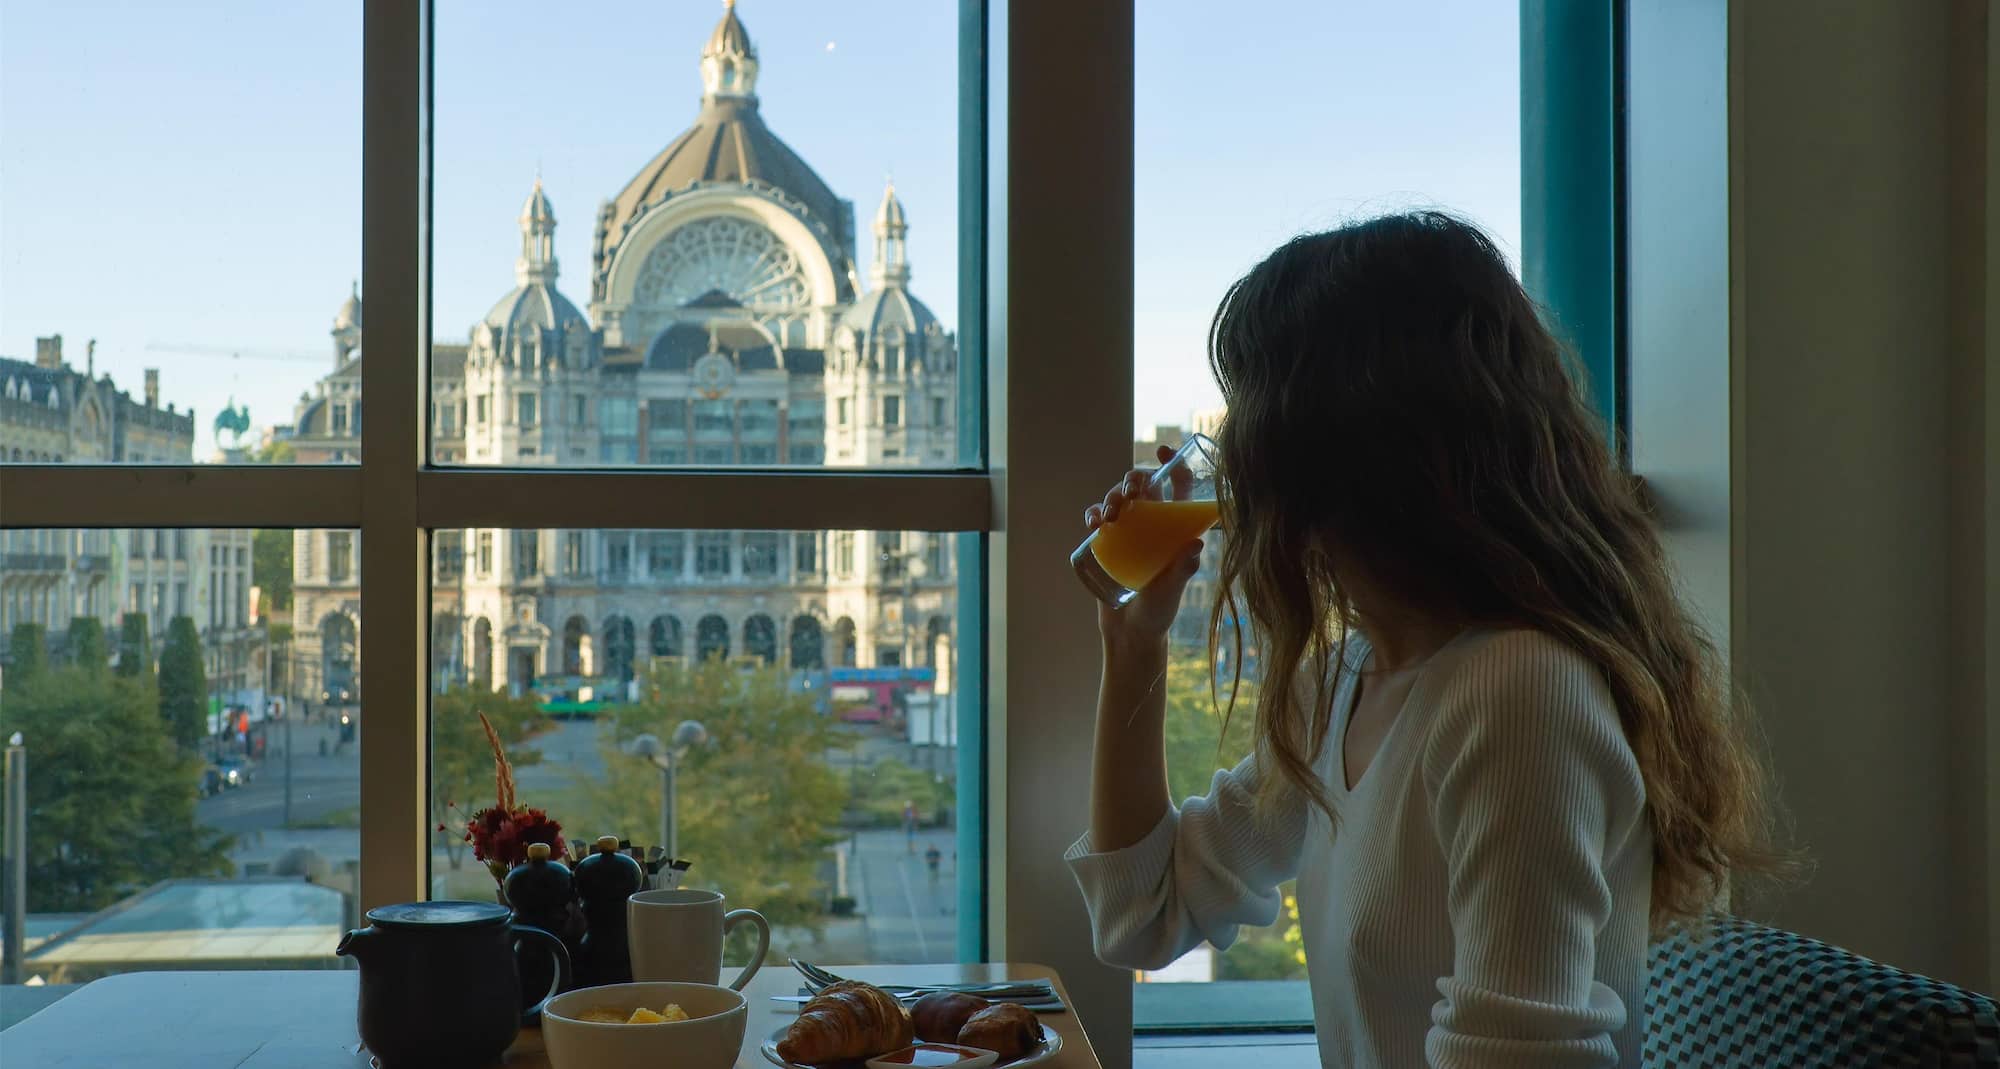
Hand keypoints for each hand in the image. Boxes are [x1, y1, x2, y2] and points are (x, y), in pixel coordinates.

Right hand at [1084, 445, 1203, 650]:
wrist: (1130, 632)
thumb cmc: (1159, 611)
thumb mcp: (1172, 590)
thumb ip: (1183, 570)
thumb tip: (1196, 545)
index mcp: (1174, 528)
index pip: (1178, 485)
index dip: (1174, 463)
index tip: (1163, 450)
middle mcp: (1153, 525)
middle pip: (1144, 486)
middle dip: (1134, 479)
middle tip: (1130, 492)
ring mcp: (1129, 533)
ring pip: (1119, 499)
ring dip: (1112, 496)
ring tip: (1110, 515)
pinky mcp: (1108, 543)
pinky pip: (1098, 518)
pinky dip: (1094, 513)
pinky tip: (1094, 523)